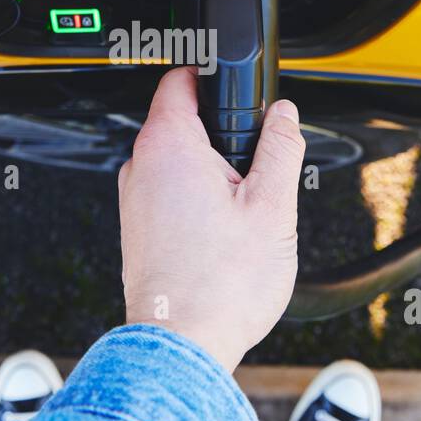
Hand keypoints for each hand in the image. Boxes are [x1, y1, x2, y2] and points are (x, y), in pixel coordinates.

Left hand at [118, 66, 306, 370]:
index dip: (211, 75)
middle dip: (222, 136)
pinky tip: (223, 237)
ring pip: (178, 164)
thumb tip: (285, 116)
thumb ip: (281, 148)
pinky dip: (197, 203)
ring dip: (212, 175)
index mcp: (168, 145)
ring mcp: (134, 201)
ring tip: (243, 214)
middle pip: (183, 123)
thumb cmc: (221, 284)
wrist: (184, 345)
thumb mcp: (273, 206)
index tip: (238, 88)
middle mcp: (140, 167)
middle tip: (256, 170)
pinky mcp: (138, 231)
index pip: (179, 80)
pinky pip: (169, 196)